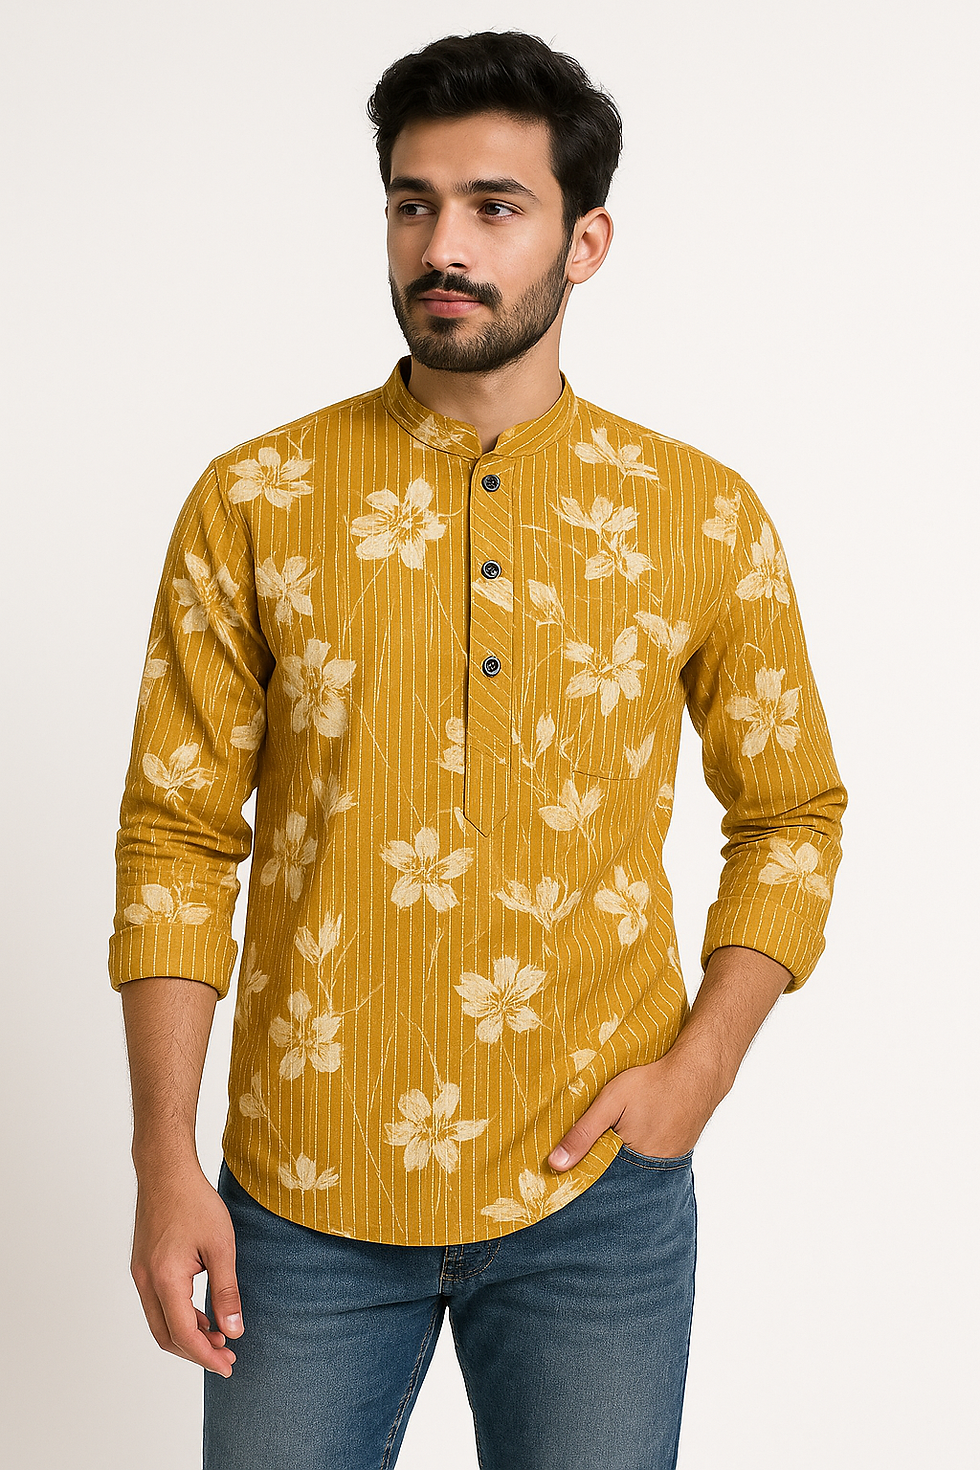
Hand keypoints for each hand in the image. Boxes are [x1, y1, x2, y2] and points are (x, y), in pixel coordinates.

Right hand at [130, 1165, 243, 1375]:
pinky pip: (157, 1304)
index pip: (184, 1334)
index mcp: (165, 1279)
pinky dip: (178, 1316)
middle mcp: (146, 1282)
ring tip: (219, 1336)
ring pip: (160, 1322)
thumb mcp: (221, 1246)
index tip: (229, 1365)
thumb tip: (234, 1330)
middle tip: (226, 1356)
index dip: (206, 1356)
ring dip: (187, 1335)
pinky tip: (202, 1313)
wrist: (166, 1171)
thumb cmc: (195, 1202)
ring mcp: (141, 1275)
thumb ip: (227, 1291)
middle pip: (166, 1336)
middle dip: (196, 1352)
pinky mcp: (143, 1267)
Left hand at [547, 1053, 719, 1169]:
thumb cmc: (653, 1084)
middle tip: (586, 1158)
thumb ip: (583, 1133)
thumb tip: (555, 1164)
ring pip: (634, 1172)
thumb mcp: (610, 1102)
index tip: (565, 1174)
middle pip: (618, 1180)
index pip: (600, 1183)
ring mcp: (668, 1165)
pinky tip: (633, 1137)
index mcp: (633, 1164)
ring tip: (612, 1145)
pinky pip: (650, 1163)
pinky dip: (638, 1155)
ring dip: (620, 1163)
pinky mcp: (676, 1154)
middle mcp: (653, 1173)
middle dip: (601, 1174)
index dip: (583, 1176)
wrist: (697, 1072)